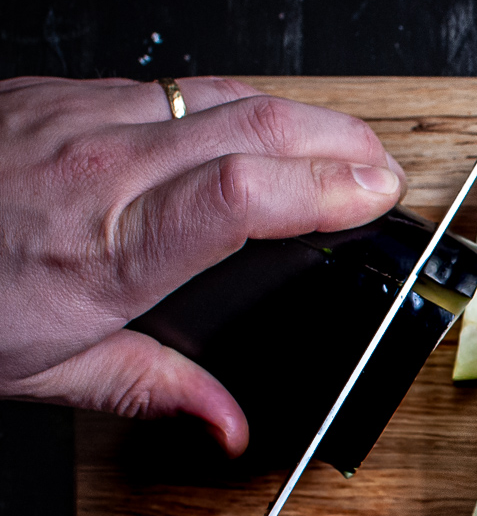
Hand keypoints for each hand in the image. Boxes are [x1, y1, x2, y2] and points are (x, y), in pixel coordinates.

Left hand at [0, 76, 406, 454]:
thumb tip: (228, 428)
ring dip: (301, 117)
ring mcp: (84, 116)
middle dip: (342, 141)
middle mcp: (103, 168)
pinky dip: (238, 105)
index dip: (324, 188)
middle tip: (385, 171)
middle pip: (254, 124)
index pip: (239, 195)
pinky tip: (256, 128)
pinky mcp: (67, 93)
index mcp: (109, 247)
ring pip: (223, 94)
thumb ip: (158, 392)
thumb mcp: (51, 369)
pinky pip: (177, 87)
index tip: (377, 196)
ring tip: (343, 146)